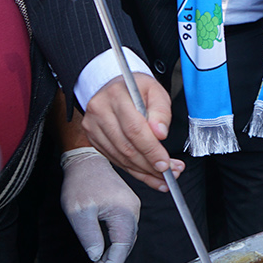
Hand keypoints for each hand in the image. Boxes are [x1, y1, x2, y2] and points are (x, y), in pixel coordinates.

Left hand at [60, 148, 139, 262]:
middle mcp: (133, 210)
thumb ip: (89, 236)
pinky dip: (113, 244)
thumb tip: (96, 256)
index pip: (121, 246)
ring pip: (125, 239)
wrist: (86, 160)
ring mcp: (131, 208)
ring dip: (112, 255)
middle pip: (126, 245)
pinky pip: (123, 230)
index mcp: (124, 212)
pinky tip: (102, 252)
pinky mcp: (126, 206)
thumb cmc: (81, 183)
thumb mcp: (79, 212)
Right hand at [81, 74, 181, 190]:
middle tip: (169, 172)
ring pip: (120, 156)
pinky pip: (115, 159)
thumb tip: (160, 133)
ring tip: (163, 176)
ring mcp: (93, 126)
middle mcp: (100, 111)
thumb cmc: (137, 88)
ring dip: (143, 171)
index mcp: (116, 95)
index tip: (165, 163)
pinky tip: (148, 175)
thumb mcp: (156, 91)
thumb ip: (161, 111)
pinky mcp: (93, 138)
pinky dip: (133, 170)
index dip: (151, 149)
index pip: (134, 129)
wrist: (114, 86)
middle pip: (126, 146)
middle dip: (150, 164)